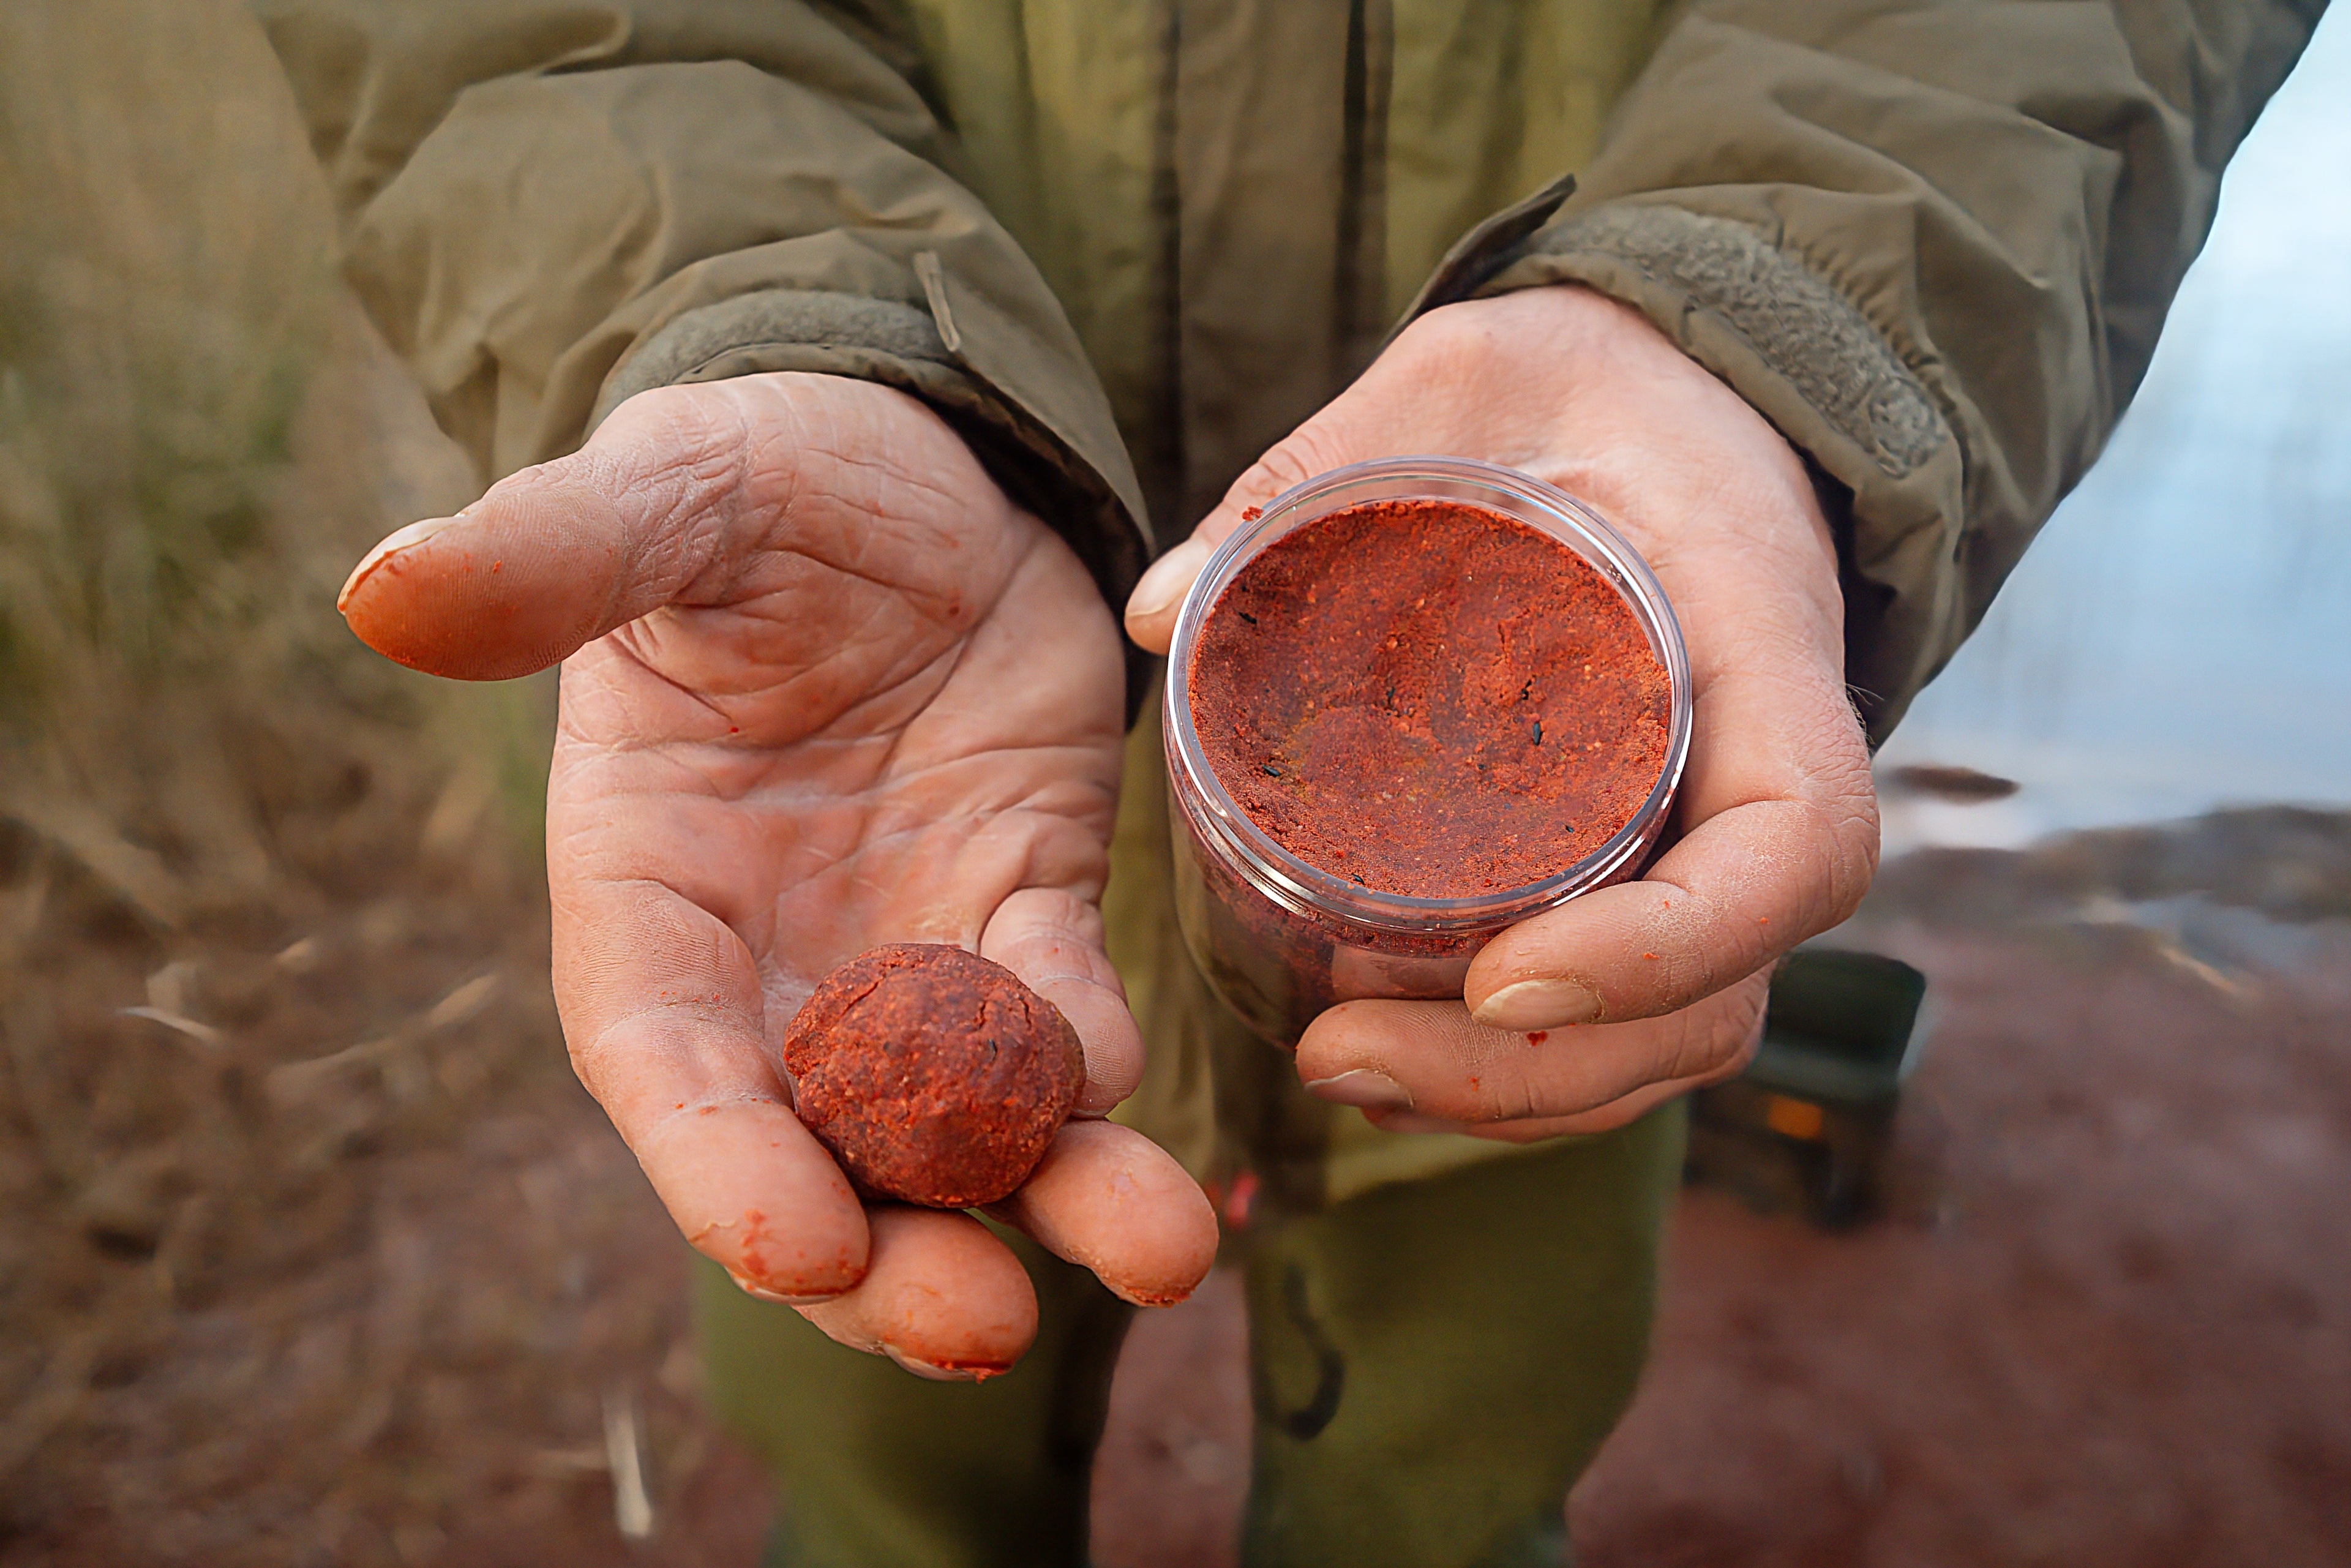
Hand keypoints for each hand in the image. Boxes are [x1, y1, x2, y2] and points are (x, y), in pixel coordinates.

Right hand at [340, 373, 1215, 1375]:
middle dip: (895, 1255)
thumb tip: (382, 588)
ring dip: (1048, 1201)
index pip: (665, 1063)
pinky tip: (1130, 1088)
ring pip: (965, 1126)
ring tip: (1149, 1254)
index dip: (720, 1163)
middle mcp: (774, 960)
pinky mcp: (1027, 906)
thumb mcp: (663, 497)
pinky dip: (1094, 1064)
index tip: (791, 1246)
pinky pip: (1065, 1015)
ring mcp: (909, 947)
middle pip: (821, 1151)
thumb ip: (549, 557)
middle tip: (979, 1324)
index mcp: (649, 888)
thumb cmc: (757, 479)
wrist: (913, 460)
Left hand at [1126, 286, 1879, 1139]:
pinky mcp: (1658, 863)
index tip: (1507, 974)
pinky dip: (1525, 1068)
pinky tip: (1389, 1060)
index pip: (1798, 844)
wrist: (1684, 398)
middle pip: (1721, 996)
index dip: (1674, 944)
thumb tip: (1156, 611)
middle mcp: (1764, 769)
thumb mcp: (1465, 378)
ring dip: (1519, 1093)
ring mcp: (1719, 835)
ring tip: (1342, 1070)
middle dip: (1540, 1068)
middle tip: (1341, 1051)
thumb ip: (1325, 465)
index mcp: (1762, 642)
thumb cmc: (1583, 383)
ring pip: (1679, 1033)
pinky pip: (1630, 1012)